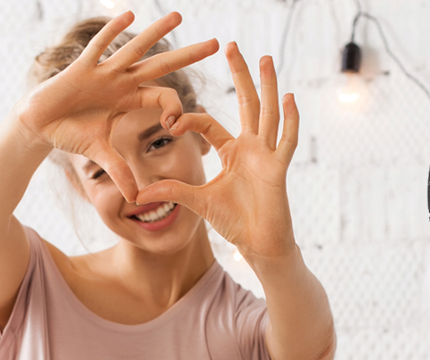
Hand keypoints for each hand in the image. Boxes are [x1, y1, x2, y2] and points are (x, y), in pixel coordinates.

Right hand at [12, 11, 218, 201]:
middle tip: (216, 42)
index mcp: (129, 99)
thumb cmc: (69, 133)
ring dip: (156, 32)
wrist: (38, 124)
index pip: (162, 96)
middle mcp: (121, 82)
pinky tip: (129, 14)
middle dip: (188, 55)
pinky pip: (99, 47)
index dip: (174, 106)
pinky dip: (112, 31)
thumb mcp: (100, 153)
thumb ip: (120, 172)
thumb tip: (137, 198)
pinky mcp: (81, 69)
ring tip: (179, 16)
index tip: (174, 124)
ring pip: (135, 49)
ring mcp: (103, 72)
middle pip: (161, 65)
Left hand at [136, 43, 301, 260]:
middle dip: (240, 75)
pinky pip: (286, 140)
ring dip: (267, 85)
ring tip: (265, 58)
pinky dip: (290, 120)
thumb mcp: (198, 201)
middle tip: (232, 46)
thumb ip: (173, 191)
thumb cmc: (234, 221)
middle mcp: (251, 147)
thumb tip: (139, 193)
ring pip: (268, 113)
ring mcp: (267, 155)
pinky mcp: (278, 169)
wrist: (259, 244)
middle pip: (246, 103)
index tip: (171, 121)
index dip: (189, 119)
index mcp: (232, 152)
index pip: (209, 124)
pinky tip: (289, 97)